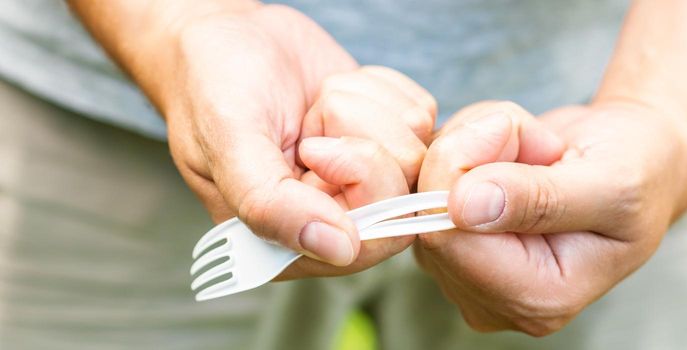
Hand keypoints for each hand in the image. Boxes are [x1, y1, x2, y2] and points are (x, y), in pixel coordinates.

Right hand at [146, 5, 434, 267]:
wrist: (231, 32)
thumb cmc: (215, 85)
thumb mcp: (230, 142)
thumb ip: (272, 204)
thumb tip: (340, 250)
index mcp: (290, 242)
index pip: (369, 242)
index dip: (357, 185)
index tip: (312, 146)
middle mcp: (336, 218)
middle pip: (404, 197)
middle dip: (359, 140)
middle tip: (310, 122)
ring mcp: (368, 178)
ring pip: (417, 150)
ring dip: (365, 109)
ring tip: (316, 105)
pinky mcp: (388, 137)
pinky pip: (422, 116)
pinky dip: (381, 89)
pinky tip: (338, 89)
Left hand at [416, 100, 686, 335]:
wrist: (636, 158)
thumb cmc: (639, 173)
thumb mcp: (611, 184)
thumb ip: (539, 198)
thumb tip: (462, 206)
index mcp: (537, 299)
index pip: (449, 238)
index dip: (468, 168)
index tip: (516, 132)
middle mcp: (491, 295)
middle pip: (426, 213)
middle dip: (473, 152)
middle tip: (535, 140)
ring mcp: (464, 266)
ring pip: (422, 186)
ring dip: (473, 143)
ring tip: (534, 148)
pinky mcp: (450, 232)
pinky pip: (424, 175)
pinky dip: (464, 144)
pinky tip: (512, 149)